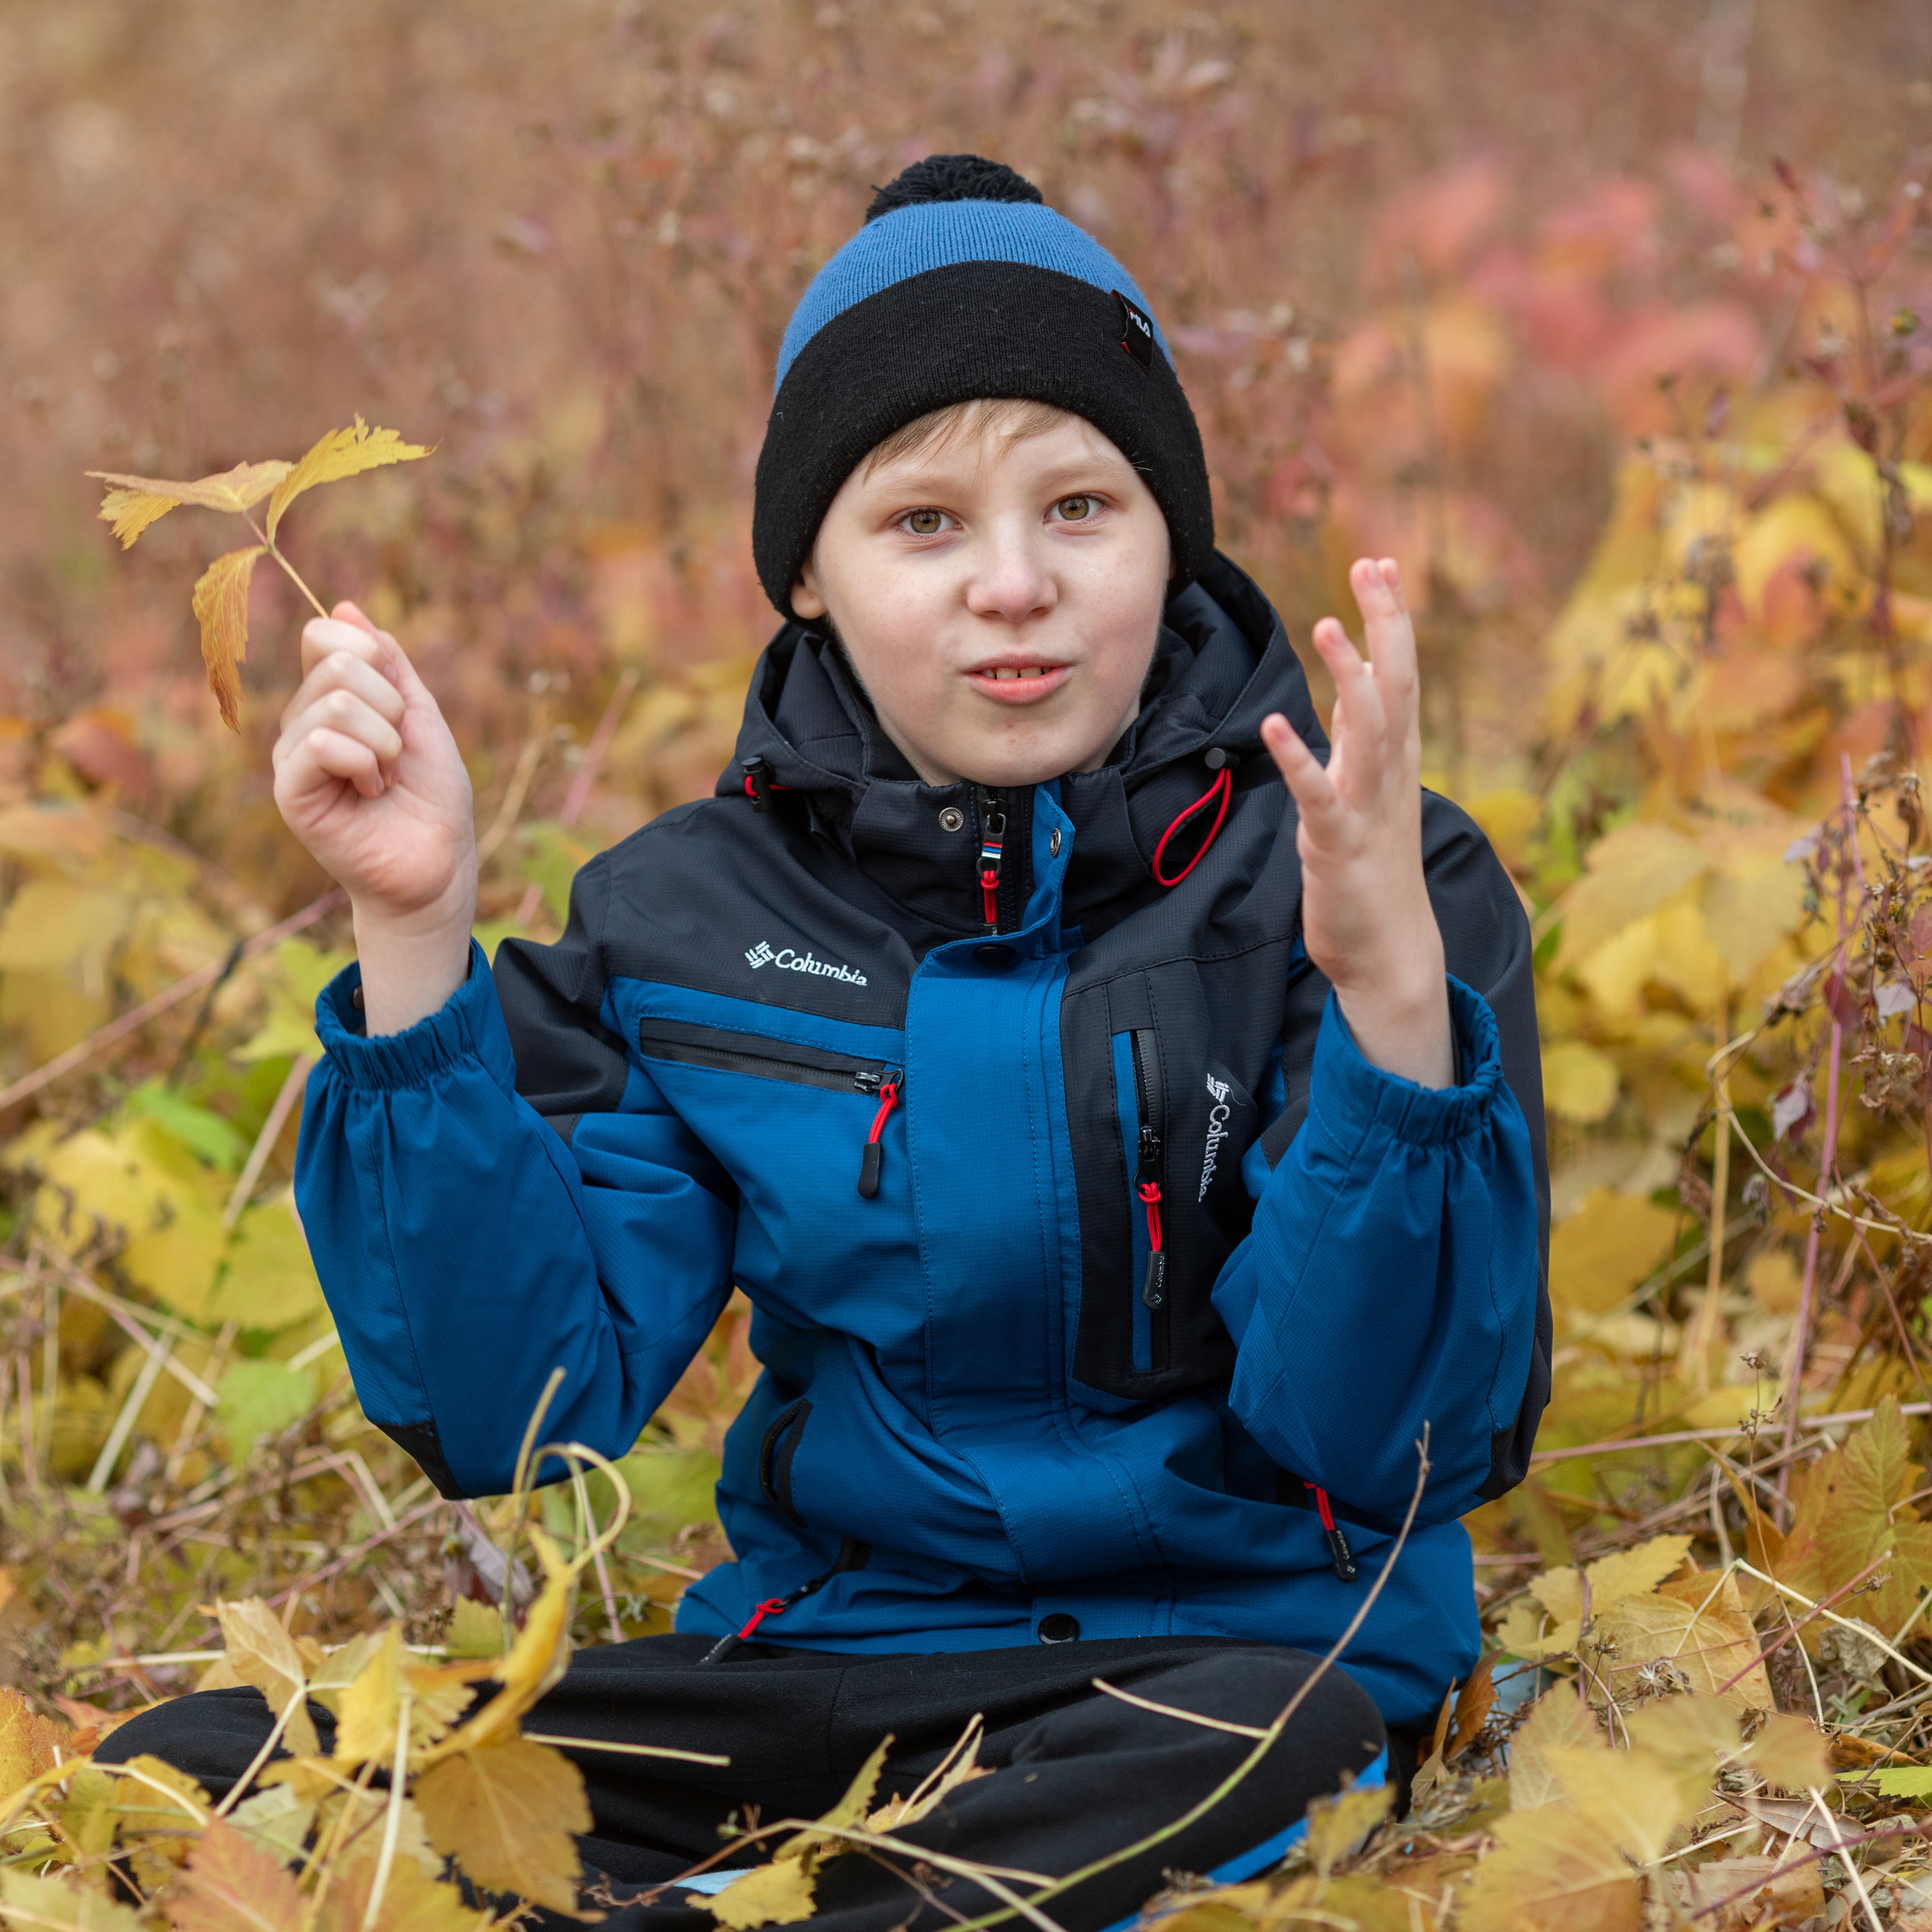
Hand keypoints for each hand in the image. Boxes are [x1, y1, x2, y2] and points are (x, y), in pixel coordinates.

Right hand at [272, 603, 476, 1033]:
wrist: (438, 863)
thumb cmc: (432, 798)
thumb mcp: (421, 717)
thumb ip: (388, 664)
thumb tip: (345, 607)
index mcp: (331, 698)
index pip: (326, 635)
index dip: (371, 652)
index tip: (401, 701)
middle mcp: (303, 721)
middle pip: (340, 664)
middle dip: (393, 708)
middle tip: (398, 755)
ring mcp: (292, 756)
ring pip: (337, 704)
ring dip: (385, 743)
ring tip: (386, 777)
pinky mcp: (290, 791)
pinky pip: (321, 743)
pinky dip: (365, 763)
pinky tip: (371, 792)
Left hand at [1260, 559, 1452, 1087]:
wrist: (1389, 955)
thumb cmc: (1373, 875)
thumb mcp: (1365, 796)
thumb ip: (1357, 745)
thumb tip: (1345, 693)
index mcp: (1396, 761)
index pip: (1400, 676)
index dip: (1391, 620)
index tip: (1381, 565)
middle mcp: (1391, 776)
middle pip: (1395, 686)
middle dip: (1385, 625)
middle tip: (1373, 567)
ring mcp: (1368, 810)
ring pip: (1368, 731)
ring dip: (1349, 677)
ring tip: (1327, 625)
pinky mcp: (1339, 846)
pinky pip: (1318, 794)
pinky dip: (1299, 758)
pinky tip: (1275, 725)